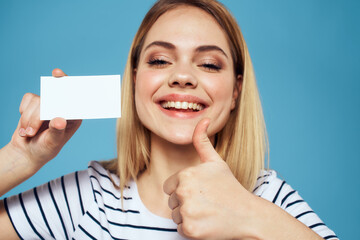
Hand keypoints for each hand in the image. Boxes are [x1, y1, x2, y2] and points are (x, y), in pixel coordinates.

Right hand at [9, 68, 81, 169]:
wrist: (27, 152)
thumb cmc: (45, 149)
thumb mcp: (53, 143)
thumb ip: (56, 131)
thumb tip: (59, 120)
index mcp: (74, 115)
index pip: (74, 95)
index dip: (67, 83)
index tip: (57, 74)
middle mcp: (63, 107)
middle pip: (54, 95)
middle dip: (41, 110)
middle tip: (37, 118)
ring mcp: (49, 104)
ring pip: (38, 100)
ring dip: (30, 118)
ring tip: (29, 133)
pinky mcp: (35, 103)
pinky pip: (28, 99)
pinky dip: (23, 113)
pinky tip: (26, 126)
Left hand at [163, 119, 259, 239]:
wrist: (248, 215)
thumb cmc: (230, 187)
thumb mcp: (216, 162)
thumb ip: (202, 141)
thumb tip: (204, 118)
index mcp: (186, 174)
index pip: (169, 186)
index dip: (183, 189)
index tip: (200, 191)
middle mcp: (183, 192)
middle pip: (171, 201)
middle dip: (185, 202)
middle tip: (205, 202)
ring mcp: (186, 211)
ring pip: (175, 215)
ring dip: (188, 216)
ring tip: (207, 212)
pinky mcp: (190, 230)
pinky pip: (181, 229)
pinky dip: (192, 229)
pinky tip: (207, 222)